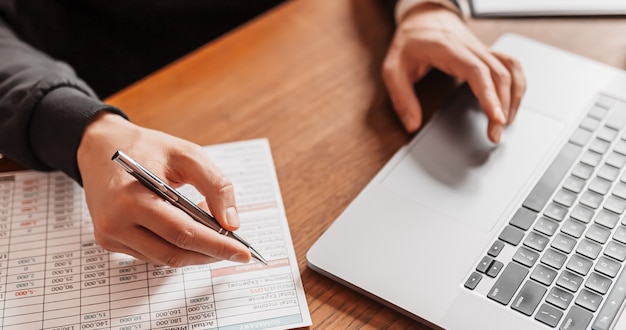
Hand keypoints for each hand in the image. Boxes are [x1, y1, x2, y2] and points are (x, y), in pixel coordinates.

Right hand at [77, 112, 250, 265]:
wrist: (100, 146)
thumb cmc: (146, 147)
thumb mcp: (187, 155)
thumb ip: (215, 185)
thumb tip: (232, 223)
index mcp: (132, 198)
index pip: (183, 233)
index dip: (217, 246)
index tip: (243, 254)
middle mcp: (115, 222)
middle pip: (174, 253)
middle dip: (210, 253)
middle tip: (236, 249)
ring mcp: (109, 235)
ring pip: (163, 259)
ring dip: (194, 251)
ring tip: (212, 231)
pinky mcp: (109, 240)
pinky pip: (151, 254)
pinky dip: (176, 247)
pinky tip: (189, 229)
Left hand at [382, 4, 525, 142]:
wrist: (423, 15)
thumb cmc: (409, 41)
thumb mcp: (392, 68)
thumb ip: (401, 97)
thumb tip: (412, 124)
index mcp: (449, 50)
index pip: (477, 72)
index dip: (489, 95)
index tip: (496, 117)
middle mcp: (471, 48)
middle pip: (499, 75)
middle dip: (503, 106)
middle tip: (495, 134)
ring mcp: (482, 50)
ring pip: (510, 69)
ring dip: (514, 96)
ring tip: (505, 122)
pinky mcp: (486, 53)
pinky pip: (511, 65)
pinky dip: (516, 84)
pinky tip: (512, 102)